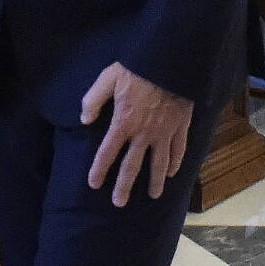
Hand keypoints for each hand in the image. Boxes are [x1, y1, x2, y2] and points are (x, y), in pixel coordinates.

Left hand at [82, 63, 193, 206]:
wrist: (171, 62)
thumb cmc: (138, 69)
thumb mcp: (108, 78)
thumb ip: (93, 100)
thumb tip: (84, 120)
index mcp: (123, 123)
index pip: (107, 153)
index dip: (99, 170)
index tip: (94, 185)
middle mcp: (143, 134)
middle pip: (132, 166)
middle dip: (124, 186)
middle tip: (119, 203)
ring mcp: (164, 132)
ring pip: (159, 163)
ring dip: (154, 181)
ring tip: (153, 196)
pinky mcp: (180, 127)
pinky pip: (178, 150)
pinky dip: (175, 163)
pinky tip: (172, 173)